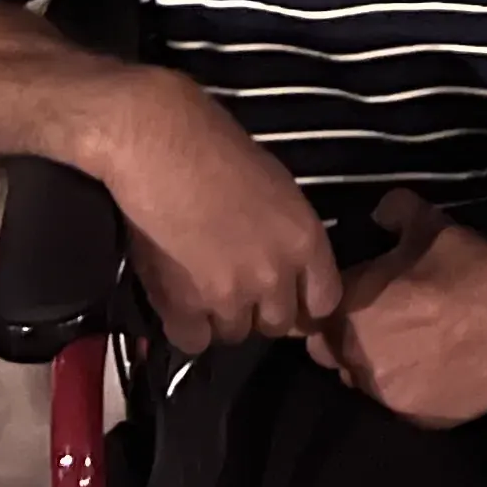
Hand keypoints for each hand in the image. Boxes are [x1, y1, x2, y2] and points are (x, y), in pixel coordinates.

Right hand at [104, 74, 341, 351]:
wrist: (160, 145)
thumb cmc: (217, 148)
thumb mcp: (277, 188)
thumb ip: (286, 236)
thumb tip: (282, 264)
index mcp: (305, 240)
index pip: (325, 300)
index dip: (304, 301)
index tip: (286, 295)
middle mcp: (276, 275)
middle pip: (278, 324)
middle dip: (258, 309)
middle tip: (232, 280)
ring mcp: (231, 296)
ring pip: (234, 333)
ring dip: (218, 315)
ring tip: (197, 280)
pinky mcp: (186, 308)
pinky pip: (193, 341)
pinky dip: (184, 325)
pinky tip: (175, 295)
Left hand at [309, 193, 486, 426]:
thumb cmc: (468, 264)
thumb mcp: (426, 224)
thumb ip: (392, 212)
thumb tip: (377, 213)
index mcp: (351, 314)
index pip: (316, 324)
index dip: (332, 313)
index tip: (353, 305)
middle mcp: (361, 361)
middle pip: (336, 358)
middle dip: (349, 342)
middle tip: (383, 325)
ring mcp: (392, 398)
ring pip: (369, 386)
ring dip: (380, 369)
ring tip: (413, 349)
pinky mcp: (424, 420)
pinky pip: (405, 407)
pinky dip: (415, 391)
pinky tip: (439, 369)